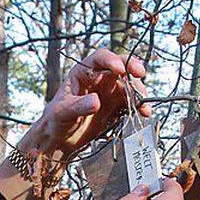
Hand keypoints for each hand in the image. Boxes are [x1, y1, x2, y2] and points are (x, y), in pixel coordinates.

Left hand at [21, 48, 151, 157]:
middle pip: (120, 68)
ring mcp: (109, 93)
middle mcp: (99, 79)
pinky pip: (130, 103)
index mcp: (83, 73)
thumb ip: (78, 106)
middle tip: (140, 74)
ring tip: (143, 106)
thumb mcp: (62, 112)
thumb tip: (96, 101)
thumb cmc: (55, 121)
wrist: (59, 140)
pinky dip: (138, 107)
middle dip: (132, 69)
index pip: (99, 59)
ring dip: (138, 93)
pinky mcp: (115, 108)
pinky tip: (144, 114)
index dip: (111, 60)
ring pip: (129, 86)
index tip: (120, 69)